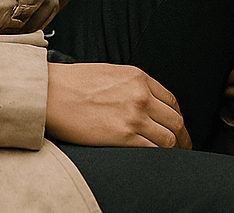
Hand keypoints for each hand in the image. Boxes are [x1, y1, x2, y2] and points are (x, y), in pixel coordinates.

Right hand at [46, 62, 191, 149]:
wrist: (51, 92)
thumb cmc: (73, 82)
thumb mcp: (109, 72)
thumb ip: (131, 85)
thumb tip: (144, 102)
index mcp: (138, 77)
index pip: (171, 101)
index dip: (177, 118)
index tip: (176, 128)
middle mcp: (141, 95)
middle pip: (176, 122)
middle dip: (182, 137)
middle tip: (182, 148)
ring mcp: (134, 117)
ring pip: (169, 140)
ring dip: (172, 151)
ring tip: (170, 159)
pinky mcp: (124, 137)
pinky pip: (153, 152)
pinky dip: (157, 158)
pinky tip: (153, 161)